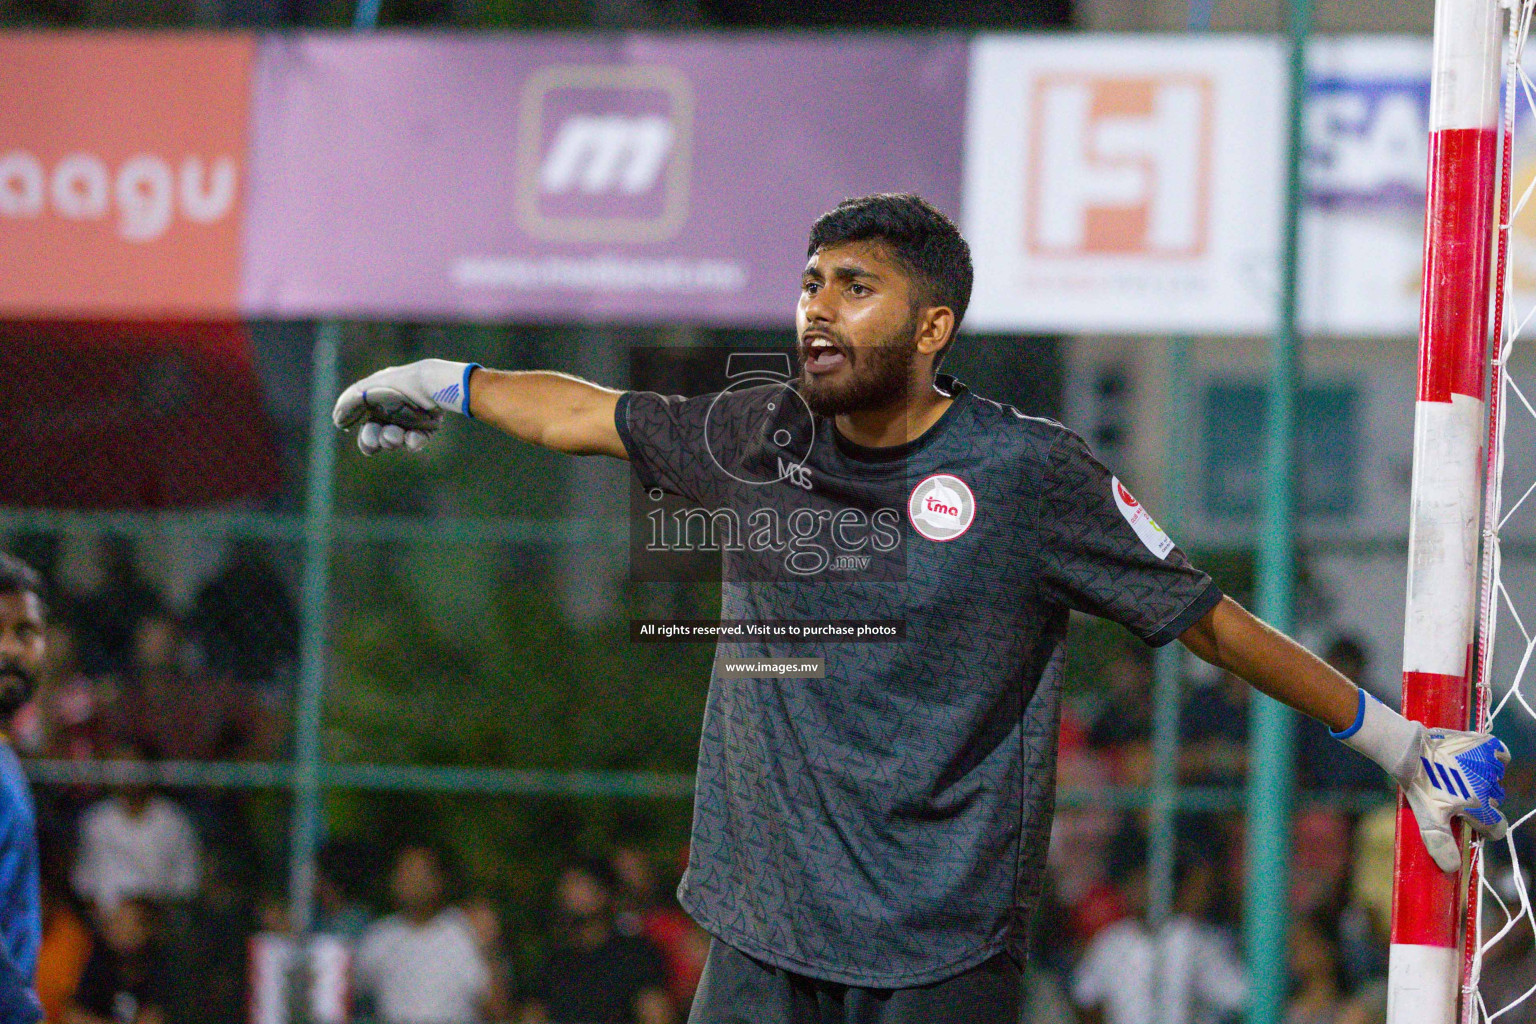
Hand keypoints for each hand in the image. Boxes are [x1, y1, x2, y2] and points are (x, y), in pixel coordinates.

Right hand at [332, 359, 475, 454]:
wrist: (429, 384)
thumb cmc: (395, 385)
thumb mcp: (366, 391)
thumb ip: (349, 404)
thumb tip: (337, 421)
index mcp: (377, 402)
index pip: (368, 426)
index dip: (364, 436)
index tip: (362, 439)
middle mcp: (393, 411)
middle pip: (379, 437)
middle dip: (374, 441)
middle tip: (376, 441)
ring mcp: (411, 419)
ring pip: (396, 440)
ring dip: (392, 439)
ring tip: (396, 435)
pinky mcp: (428, 425)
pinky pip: (417, 440)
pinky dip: (414, 441)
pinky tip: (413, 438)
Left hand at [1403, 729, 1509, 872]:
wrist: (1409, 750)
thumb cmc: (1419, 786)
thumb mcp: (1428, 819)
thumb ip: (1441, 844)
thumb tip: (1453, 868)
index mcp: (1480, 807)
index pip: (1497, 828)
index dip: (1486, 829)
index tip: (1473, 824)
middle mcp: (1490, 788)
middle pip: (1494, 802)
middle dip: (1480, 802)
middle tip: (1458, 796)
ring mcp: (1488, 765)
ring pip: (1496, 779)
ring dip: (1484, 780)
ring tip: (1461, 776)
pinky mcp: (1484, 744)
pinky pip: (1501, 753)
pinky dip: (1495, 757)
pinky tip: (1479, 761)